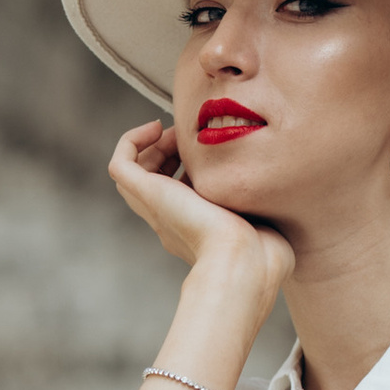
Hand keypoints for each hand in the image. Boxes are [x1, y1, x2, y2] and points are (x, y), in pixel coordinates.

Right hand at [110, 122, 293, 304]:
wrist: (247, 262)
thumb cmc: (264, 250)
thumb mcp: (263, 216)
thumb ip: (260, 198)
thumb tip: (269, 179)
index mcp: (196, 229)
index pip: (177, 192)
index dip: (185, 164)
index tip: (207, 151)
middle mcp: (171, 220)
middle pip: (151, 180)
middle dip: (166, 151)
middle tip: (187, 138)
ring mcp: (158, 209)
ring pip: (133, 173)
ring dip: (150, 145)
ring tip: (171, 132)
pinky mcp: (149, 196)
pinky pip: (120, 164)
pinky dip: (132, 140)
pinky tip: (155, 127)